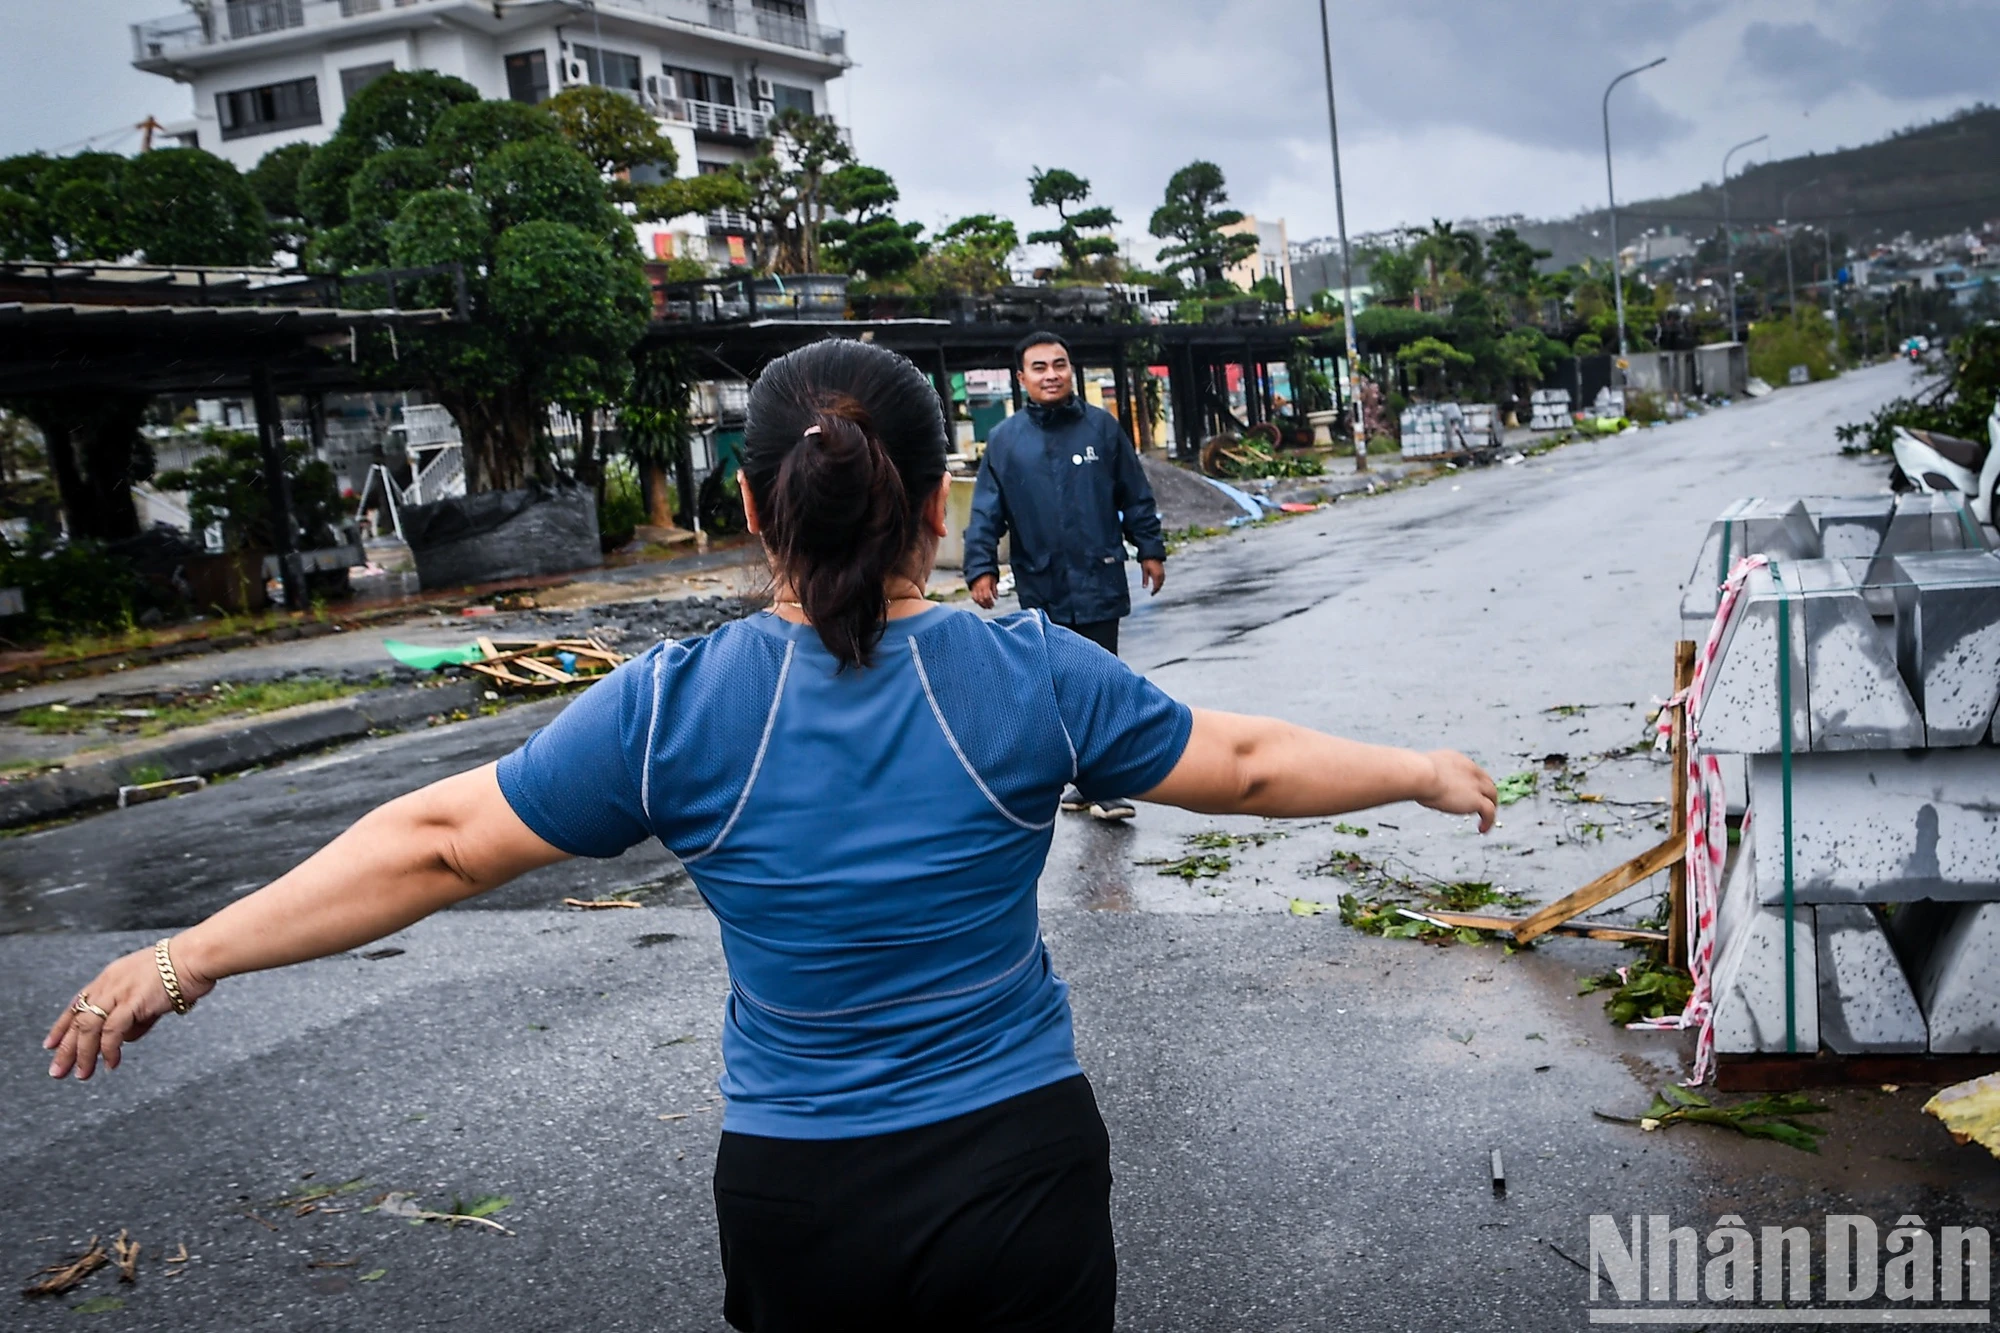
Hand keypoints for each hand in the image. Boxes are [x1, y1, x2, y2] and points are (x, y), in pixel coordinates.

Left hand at [44, 942, 214, 1080]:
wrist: (196, 957)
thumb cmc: (181, 970)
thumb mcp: (149, 992)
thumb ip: (136, 1014)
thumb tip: (128, 1036)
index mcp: (110, 978)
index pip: (77, 1004)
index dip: (62, 1026)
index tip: (51, 1044)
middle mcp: (108, 984)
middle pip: (77, 1020)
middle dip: (66, 1049)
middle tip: (58, 1070)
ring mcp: (118, 993)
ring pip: (89, 1029)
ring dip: (84, 1054)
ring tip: (82, 1074)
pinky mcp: (132, 1002)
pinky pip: (112, 1032)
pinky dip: (109, 1050)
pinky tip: (111, 1062)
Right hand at [969, 574, 996, 608]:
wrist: (979, 567)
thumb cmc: (988, 573)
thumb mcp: (993, 580)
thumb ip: (994, 589)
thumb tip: (996, 597)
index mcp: (985, 585)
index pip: (987, 596)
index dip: (990, 602)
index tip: (993, 605)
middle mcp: (979, 587)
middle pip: (982, 599)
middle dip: (986, 604)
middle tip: (990, 607)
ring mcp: (975, 588)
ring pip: (977, 599)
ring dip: (981, 604)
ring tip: (986, 607)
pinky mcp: (972, 588)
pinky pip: (973, 596)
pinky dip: (976, 601)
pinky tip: (980, 603)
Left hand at [1140, 559, 1165, 595]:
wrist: (1152, 552)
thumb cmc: (1147, 561)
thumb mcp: (1144, 570)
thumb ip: (1145, 579)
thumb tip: (1144, 587)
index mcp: (1156, 575)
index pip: (1157, 586)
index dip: (1154, 591)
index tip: (1151, 594)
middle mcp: (1161, 574)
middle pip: (1160, 584)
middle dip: (1157, 589)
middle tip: (1153, 593)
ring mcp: (1162, 572)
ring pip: (1162, 581)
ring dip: (1159, 585)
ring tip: (1155, 588)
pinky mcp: (1162, 569)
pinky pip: (1163, 578)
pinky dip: (1161, 581)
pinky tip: (1158, 582)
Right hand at [1420, 750, 1497, 832]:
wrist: (1420, 775)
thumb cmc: (1414, 773)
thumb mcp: (1421, 771)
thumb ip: (1423, 776)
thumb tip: (1413, 783)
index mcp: (1457, 760)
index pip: (1473, 771)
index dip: (1474, 783)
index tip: (1469, 793)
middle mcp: (1470, 770)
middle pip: (1487, 782)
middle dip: (1486, 794)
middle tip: (1481, 807)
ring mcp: (1475, 785)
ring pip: (1493, 796)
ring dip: (1491, 808)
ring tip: (1485, 821)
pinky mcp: (1477, 799)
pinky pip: (1490, 812)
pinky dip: (1488, 821)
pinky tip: (1482, 829)